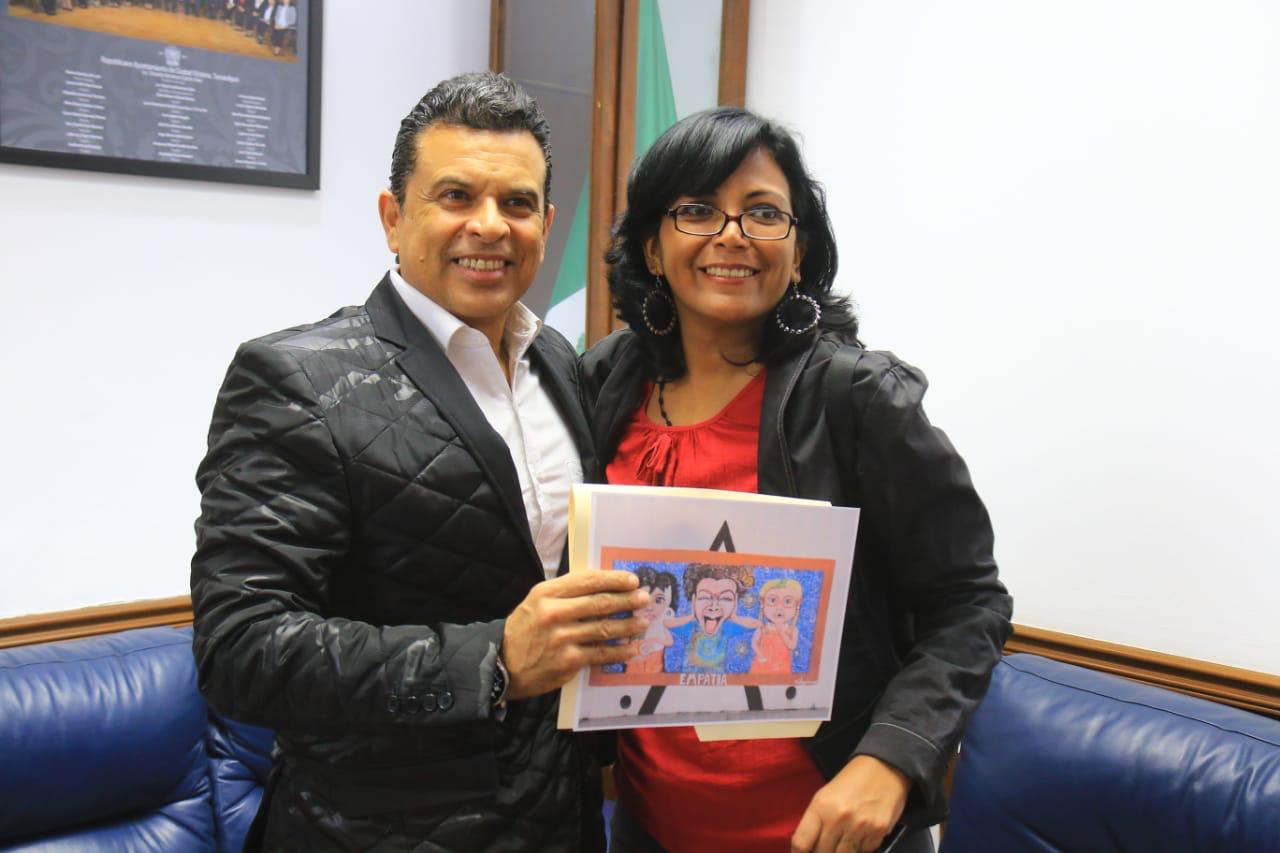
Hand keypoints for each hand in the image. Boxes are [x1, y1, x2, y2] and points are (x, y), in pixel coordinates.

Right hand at [502, 570, 649, 699]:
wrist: (502, 665)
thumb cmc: (523, 631)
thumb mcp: (536, 602)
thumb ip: (565, 593)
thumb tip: (602, 587)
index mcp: (546, 593)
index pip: (587, 581)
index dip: (613, 579)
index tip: (632, 580)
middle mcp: (554, 613)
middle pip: (600, 603)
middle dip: (627, 600)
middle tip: (644, 599)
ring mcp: (562, 638)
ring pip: (604, 628)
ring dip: (628, 625)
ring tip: (642, 622)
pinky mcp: (568, 661)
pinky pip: (601, 653)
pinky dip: (619, 651)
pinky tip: (631, 648)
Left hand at [791, 755, 910, 852]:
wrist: (884, 768)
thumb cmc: (852, 781)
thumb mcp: (825, 795)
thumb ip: (815, 821)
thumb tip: (809, 847)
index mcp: (821, 806)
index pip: (801, 842)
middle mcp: (838, 818)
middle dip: (822, 852)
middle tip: (826, 845)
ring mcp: (859, 827)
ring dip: (841, 852)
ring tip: (843, 842)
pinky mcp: (878, 832)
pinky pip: (864, 852)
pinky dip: (860, 849)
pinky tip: (860, 837)